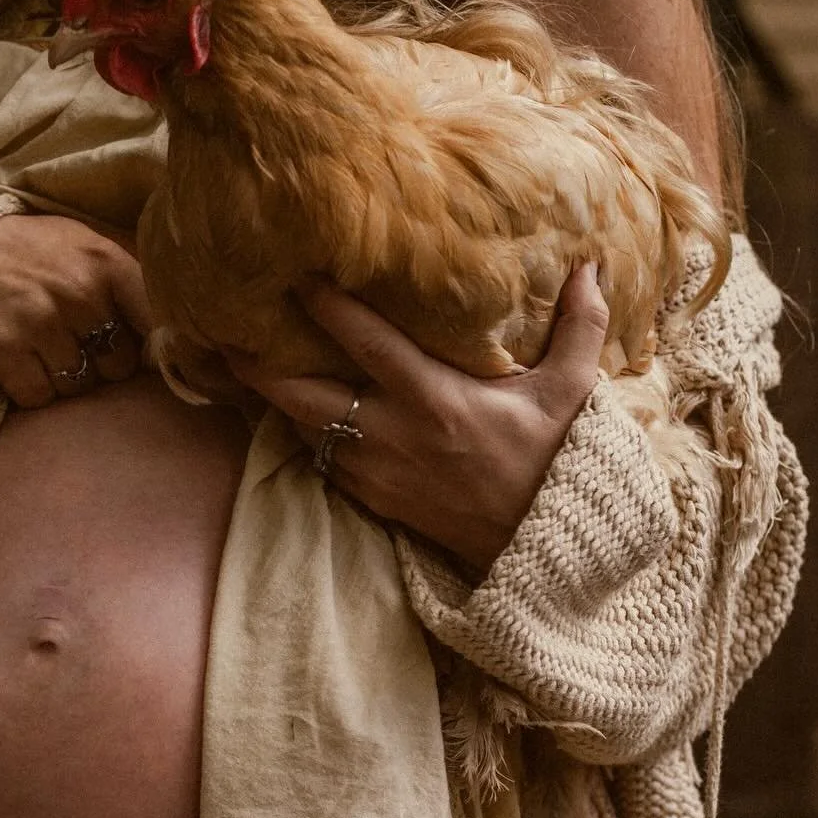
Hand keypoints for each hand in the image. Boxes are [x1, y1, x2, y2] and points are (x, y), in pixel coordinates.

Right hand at [0, 214, 152, 407]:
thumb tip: (172, 328)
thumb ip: (126, 276)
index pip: (155, 321)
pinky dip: (32, 388)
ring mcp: (39, 324)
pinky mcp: (3, 352)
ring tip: (44, 349)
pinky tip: (21, 362)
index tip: (141, 350)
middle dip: (101, 362)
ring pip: (79, 386)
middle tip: (76, 343)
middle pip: (119, 365)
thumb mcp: (82, 243)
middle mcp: (77, 293)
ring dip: (65, 377)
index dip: (152, 345)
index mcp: (104, 263)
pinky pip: (40, 397)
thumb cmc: (30, 251)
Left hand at [226, 264, 608, 573]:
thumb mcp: (572, 394)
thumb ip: (581, 328)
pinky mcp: (370, 499)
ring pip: (302, 428)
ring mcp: (374, 471)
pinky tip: (288, 407)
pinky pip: (320, 459)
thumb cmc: (553, 462)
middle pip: (301, 395)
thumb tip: (591, 267)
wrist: (541, 550)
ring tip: (241, 360)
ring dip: (273, 396)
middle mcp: (392, 435)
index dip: (328, 307)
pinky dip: (301, 430)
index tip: (298, 273)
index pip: (366, 344)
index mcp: (435, 400)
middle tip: (227, 328)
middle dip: (258, 364)